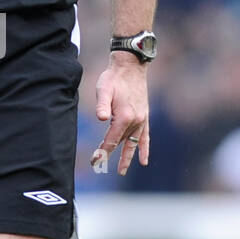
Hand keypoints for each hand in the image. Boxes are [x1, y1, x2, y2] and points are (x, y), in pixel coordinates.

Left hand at [92, 54, 149, 175]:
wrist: (130, 67)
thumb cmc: (113, 78)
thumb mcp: (104, 89)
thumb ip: (102, 104)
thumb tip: (101, 118)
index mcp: (124, 117)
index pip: (111, 140)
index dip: (102, 152)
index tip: (94, 161)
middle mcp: (135, 121)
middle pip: (121, 144)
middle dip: (110, 156)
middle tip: (100, 167)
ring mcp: (141, 120)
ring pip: (133, 144)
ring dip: (128, 157)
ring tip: (122, 171)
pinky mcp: (144, 117)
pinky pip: (145, 137)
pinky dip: (144, 149)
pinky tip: (144, 160)